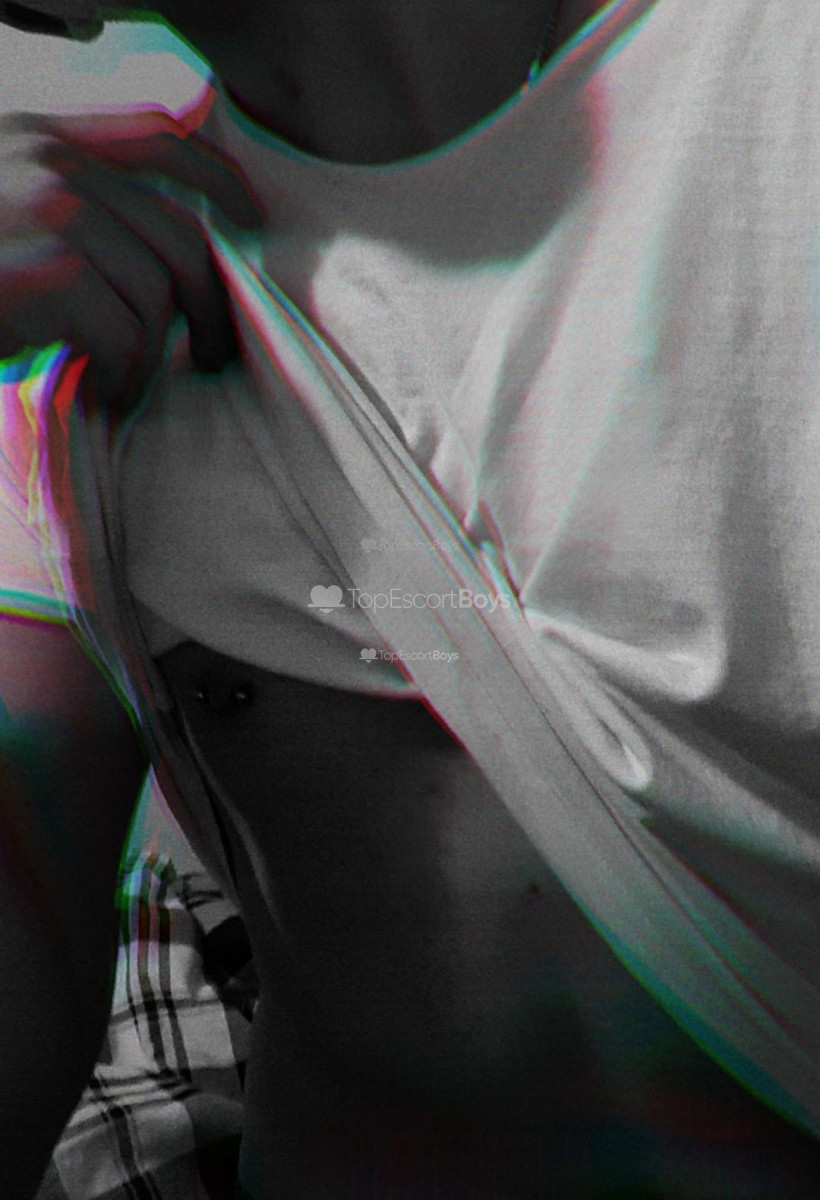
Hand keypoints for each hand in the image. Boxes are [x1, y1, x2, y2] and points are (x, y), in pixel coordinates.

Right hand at [0, 111, 264, 415]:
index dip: (220, 182)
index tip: (254, 223)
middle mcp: (55, 167)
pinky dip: (125, 375)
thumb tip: (155, 239)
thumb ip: (73, 203)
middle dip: (212, 307)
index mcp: (47, 141)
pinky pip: (126, 333)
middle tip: (215, 355)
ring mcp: (50, 214)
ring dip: (156, 356)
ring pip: (157, 295)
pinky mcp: (45, 271)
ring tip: (133, 384)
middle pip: (181, 237)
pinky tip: (108, 394)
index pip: (161, 138)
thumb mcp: (9, 213)